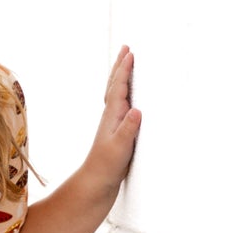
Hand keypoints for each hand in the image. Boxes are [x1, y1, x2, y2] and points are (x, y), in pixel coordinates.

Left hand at [82, 44, 142, 194]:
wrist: (95, 184)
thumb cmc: (106, 167)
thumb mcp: (119, 148)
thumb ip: (128, 129)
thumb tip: (136, 110)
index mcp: (111, 116)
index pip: (118, 87)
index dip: (124, 70)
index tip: (130, 53)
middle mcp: (110, 116)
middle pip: (114, 85)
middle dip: (120, 66)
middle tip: (125, 48)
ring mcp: (112, 124)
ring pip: (116, 93)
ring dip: (121, 77)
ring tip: (126, 65)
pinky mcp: (117, 132)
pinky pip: (121, 105)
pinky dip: (125, 94)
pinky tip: (129, 98)